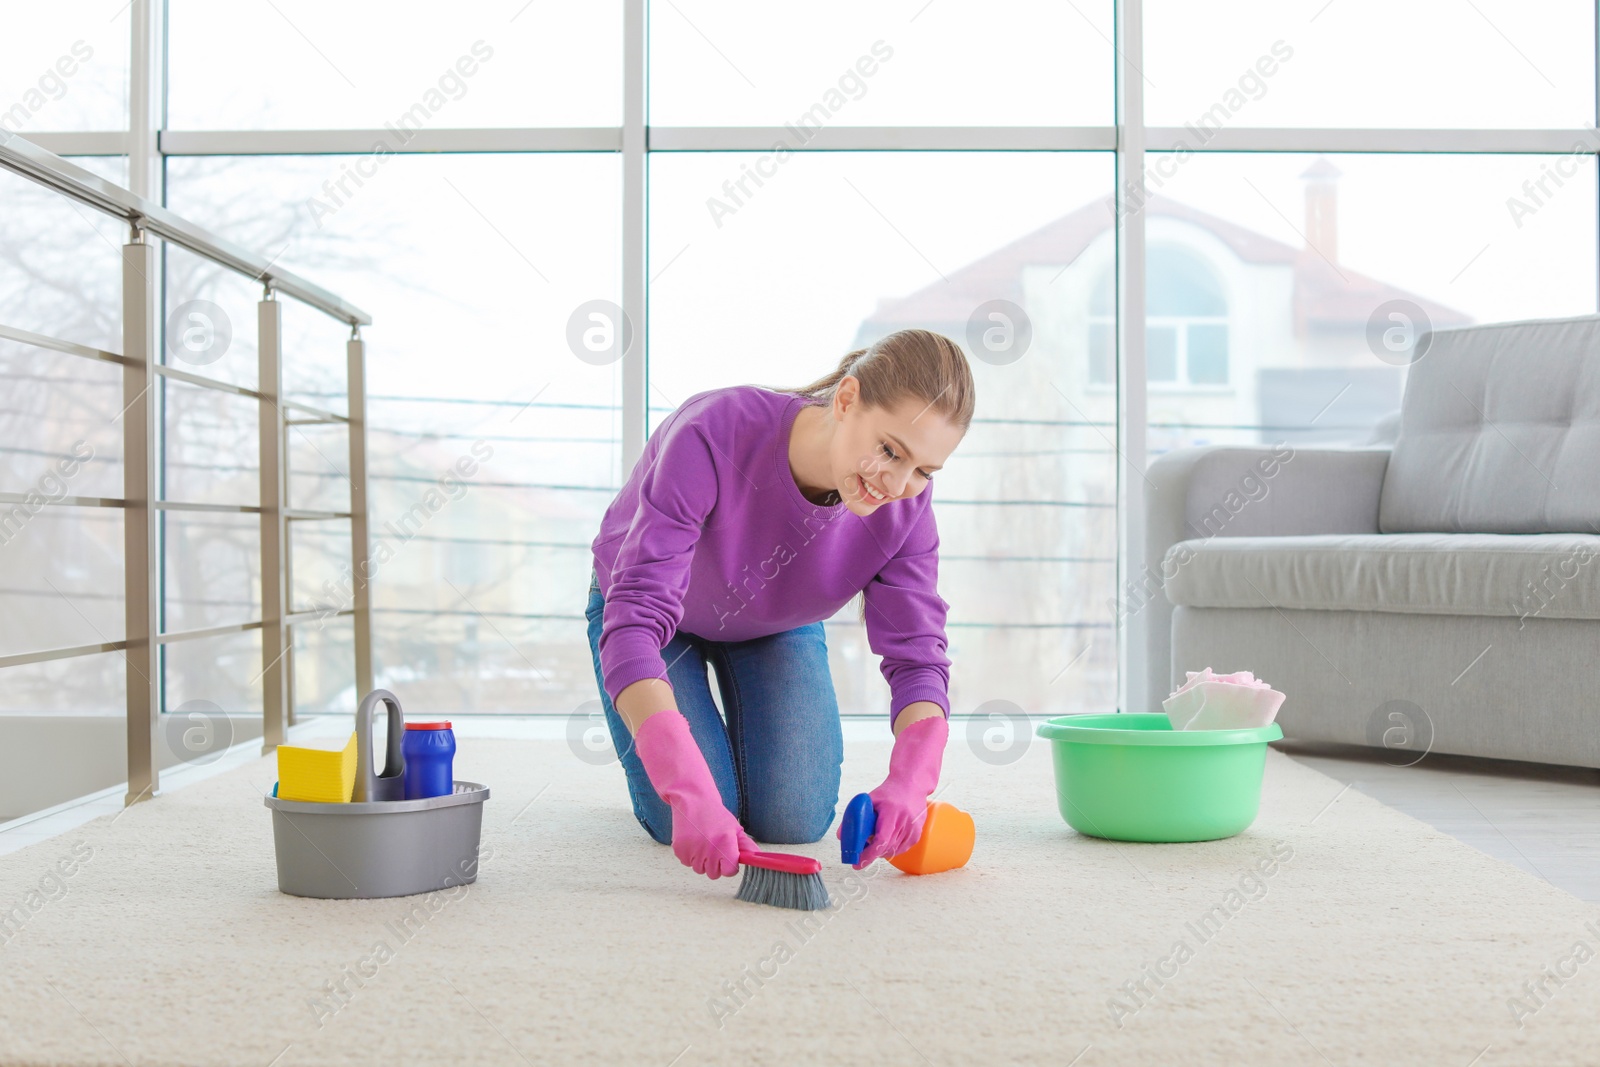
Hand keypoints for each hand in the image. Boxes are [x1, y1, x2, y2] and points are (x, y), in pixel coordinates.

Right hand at [631, 710, 753, 878]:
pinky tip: (693, 840)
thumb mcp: (734, 828)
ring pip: (699, 869)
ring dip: (702, 860)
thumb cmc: (716, 815)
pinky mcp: (679, 850)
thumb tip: (758, 859)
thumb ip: (746, 846)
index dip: (729, 865)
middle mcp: (709, 849)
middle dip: (715, 863)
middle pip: (714, 873)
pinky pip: (687, 863)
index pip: (730, 871)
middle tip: (713, 846)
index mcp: (725, 844)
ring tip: (702, 841)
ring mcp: (693, 851)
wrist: (692, 800)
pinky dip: (690, 855)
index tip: (727, 856)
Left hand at [846, 714, 948, 867]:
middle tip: (860, 854)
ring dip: (881, 851)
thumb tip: (841, 835)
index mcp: (891, 812)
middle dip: (871, 854)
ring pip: (893, 851)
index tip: (857, 863)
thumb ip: (855, 816)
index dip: (869, 854)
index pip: (881, 840)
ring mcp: (913, 829)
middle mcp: (904, 822)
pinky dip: (891, 849)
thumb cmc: (889, 792)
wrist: (912, 785)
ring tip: (874, 840)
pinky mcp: (917, 834)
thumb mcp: (869, 800)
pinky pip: (901, 849)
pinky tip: (886, 839)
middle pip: (886, 848)